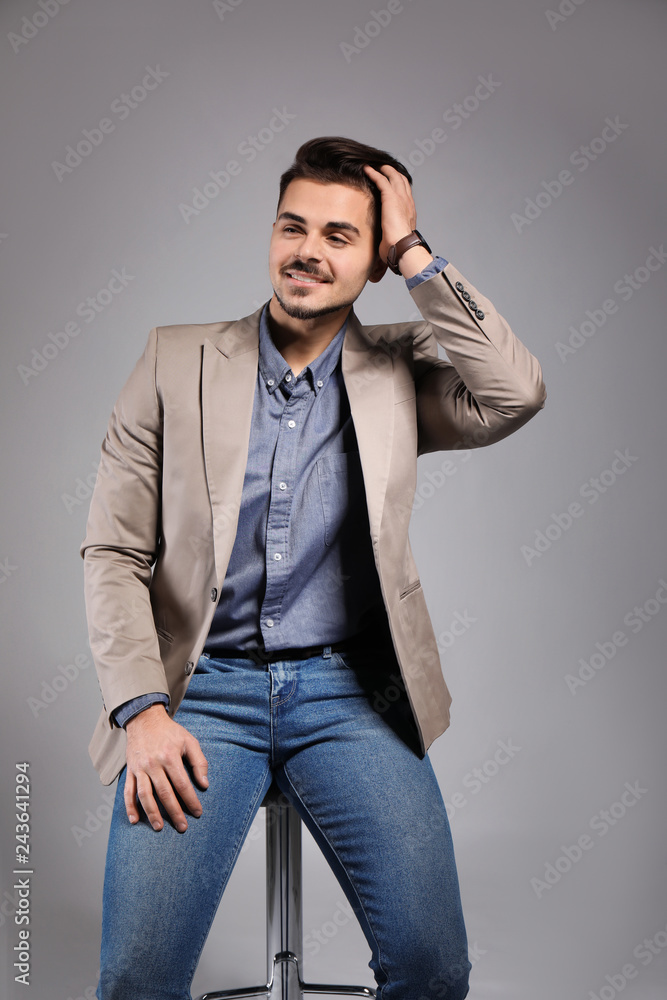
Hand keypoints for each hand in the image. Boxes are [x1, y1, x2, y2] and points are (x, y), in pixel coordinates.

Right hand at [124, 703, 208, 832]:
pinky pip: (128, 791)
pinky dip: (129, 806)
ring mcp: (140, 768)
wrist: (145, 720)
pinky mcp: (130, 770)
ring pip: (145, 795)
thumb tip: (204, 784)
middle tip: (182, 827)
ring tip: (159, 827)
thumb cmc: (170, 732)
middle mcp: (153, 763)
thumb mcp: (189, 741)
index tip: (197, 813)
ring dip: (152, 813)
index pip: (182, 784)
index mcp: (170, 756)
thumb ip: (199, 762)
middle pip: (164, 792)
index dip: (190, 800)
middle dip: (174, 812)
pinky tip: (134, 820)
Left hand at [363, 163, 417, 264]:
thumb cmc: (398, 248)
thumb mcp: (395, 239)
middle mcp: (407, 202)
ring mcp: (400, 198)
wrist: (401, 246)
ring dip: (384, 169)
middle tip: (383, 168)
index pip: (406, 193)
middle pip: (402, 180)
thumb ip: (390, 236)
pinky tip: (367, 169)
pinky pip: (382, 180)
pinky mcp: (391, 197)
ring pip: (393, 176)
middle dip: (393, 172)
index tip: (391, 182)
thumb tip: (382, 247)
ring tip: (374, 165)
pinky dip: (374, 173)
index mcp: (410, 211)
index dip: (399, 185)